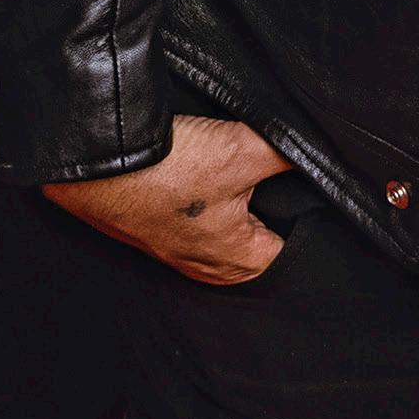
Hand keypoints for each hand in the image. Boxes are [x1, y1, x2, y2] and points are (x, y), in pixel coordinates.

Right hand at [45, 114, 287, 283]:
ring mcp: (177, 252)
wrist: (93, 162)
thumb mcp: (244, 150)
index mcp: (242, 264)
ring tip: (214, 166)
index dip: (301, 207)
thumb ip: (292, 153)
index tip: (291, 180)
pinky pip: (190, 215)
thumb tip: (325, 154)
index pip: (295, 242)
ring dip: (225, 193)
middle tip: (250, 169)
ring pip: (224, 221)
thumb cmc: (165, 170)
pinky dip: (194, 192)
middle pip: (260, 231)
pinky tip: (187, 168)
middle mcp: (210, 268)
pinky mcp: (151, 230)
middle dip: (263, 200)